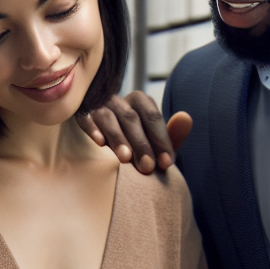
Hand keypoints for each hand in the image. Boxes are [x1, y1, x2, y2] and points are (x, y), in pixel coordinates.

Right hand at [77, 92, 192, 173]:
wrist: (105, 145)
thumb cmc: (135, 144)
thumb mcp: (154, 142)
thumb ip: (171, 135)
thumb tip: (187, 117)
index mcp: (139, 102)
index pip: (152, 117)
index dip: (161, 139)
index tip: (167, 163)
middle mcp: (119, 100)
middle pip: (131, 118)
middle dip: (141, 143)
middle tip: (147, 168)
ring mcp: (98, 106)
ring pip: (109, 117)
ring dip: (118, 137)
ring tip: (125, 159)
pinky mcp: (81, 113)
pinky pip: (85, 117)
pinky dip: (92, 128)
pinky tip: (99, 142)